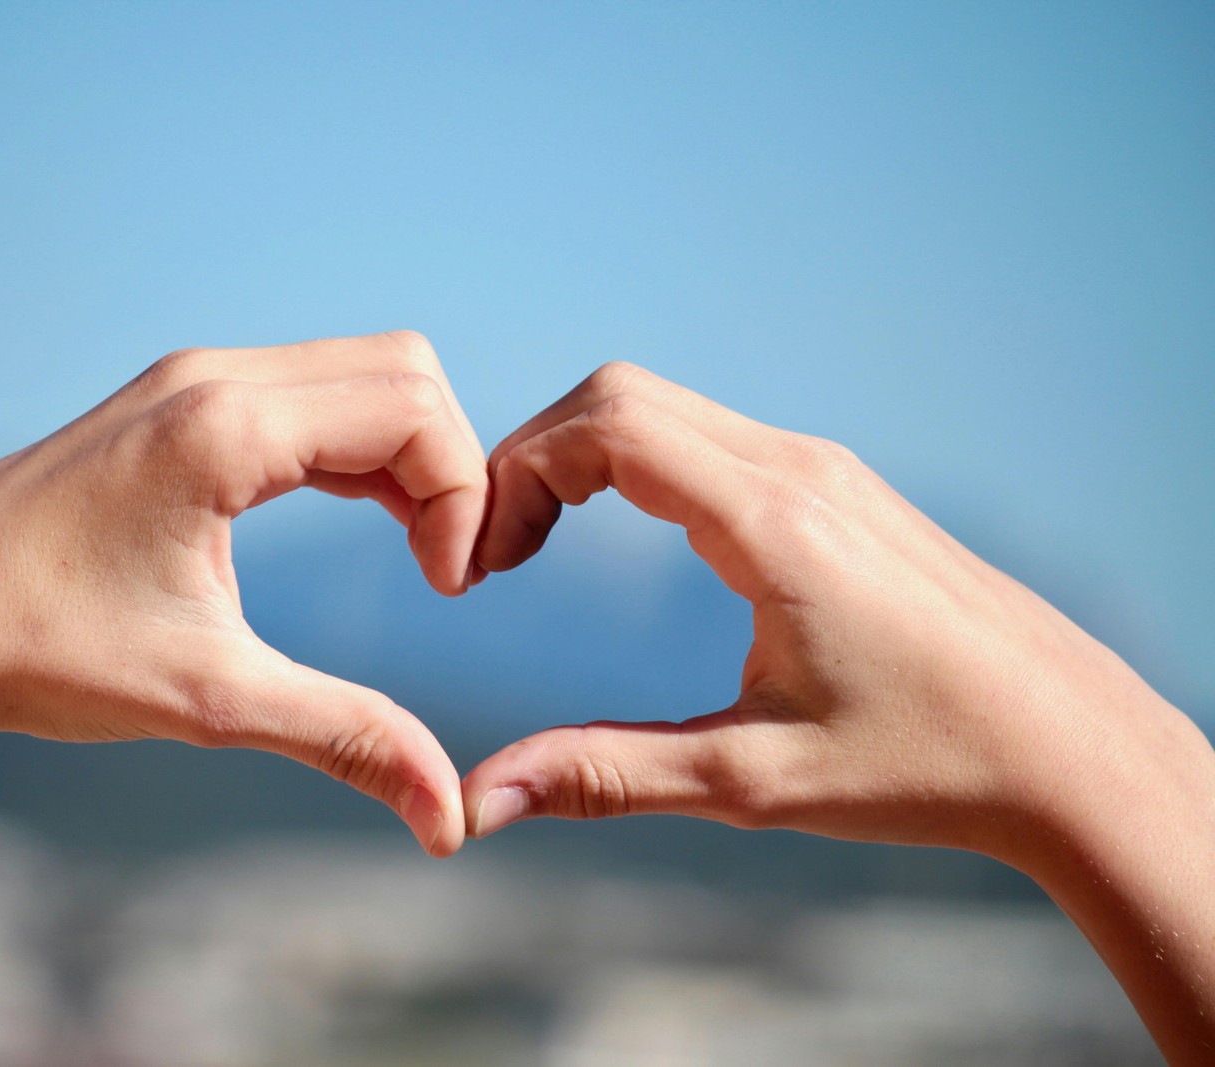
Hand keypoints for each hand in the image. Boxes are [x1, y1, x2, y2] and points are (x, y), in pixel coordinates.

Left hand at [0, 331, 487, 854]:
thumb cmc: (44, 654)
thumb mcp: (212, 701)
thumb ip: (346, 738)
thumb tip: (451, 821)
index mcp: (226, 428)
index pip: (414, 411)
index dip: (463, 498)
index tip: (447, 590)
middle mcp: (212, 379)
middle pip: (402, 372)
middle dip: (449, 465)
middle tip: (442, 567)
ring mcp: (186, 383)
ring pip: (355, 374)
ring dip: (406, 456)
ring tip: (415, 552)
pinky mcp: (171, 405)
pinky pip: (304, 393)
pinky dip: (355, 447)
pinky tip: (359, 519)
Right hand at [464, 361, 1205, 861]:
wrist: (1071, 749)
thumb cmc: (927, 766)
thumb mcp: (751, 781)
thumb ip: (607, 776)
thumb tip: (483, 801)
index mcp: (774, 524)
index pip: (609, 427)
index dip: (517, 474)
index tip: (482, 560)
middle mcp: (799, 471)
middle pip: (622, 395)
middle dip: (533, 456)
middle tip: (494, 552)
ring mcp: (825, 471)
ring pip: (665, 407)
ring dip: (582, 456)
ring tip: (537, 544)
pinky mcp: (839, 489)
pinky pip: (710, 436)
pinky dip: (635, 462)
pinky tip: (618, 534)